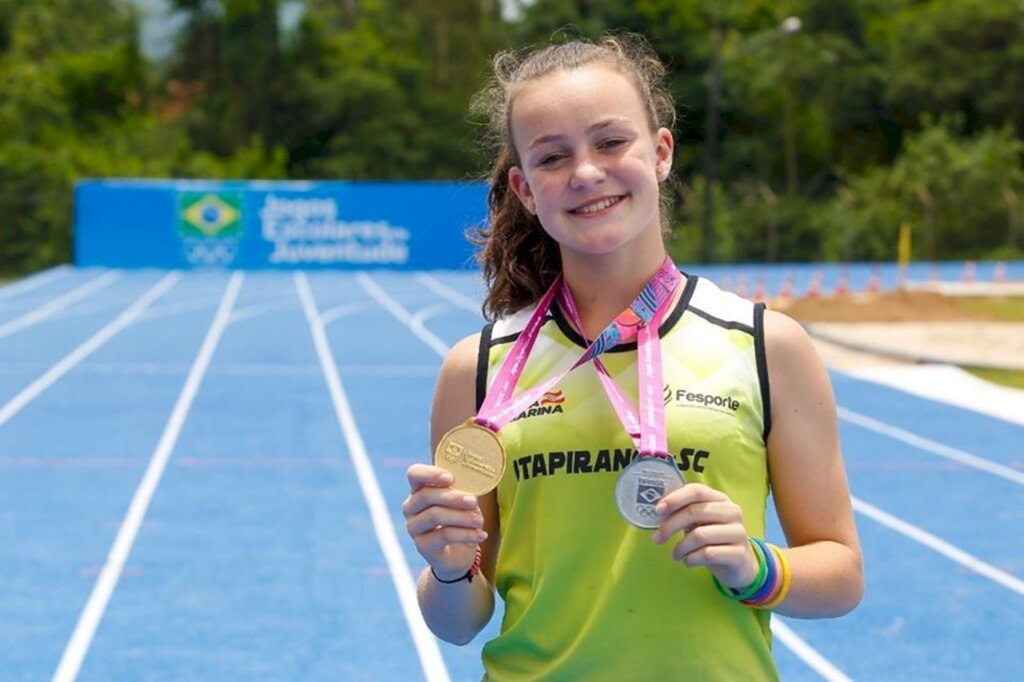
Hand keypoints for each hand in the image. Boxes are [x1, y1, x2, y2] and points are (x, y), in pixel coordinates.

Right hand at [402, 464, 486, 579]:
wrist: (458, 555)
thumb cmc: (460, 520)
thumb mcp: (463, 503)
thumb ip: (463, 491)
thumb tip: (473, 486)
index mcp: (419, 490)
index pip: (415, 474)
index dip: (430, 474)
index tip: (450, 478)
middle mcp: (411, 507)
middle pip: (426, 495)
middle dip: (452, 497)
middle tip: (473, 501)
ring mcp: (414, 527)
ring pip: (434, 515)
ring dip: (461, 517)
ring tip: (480, 521)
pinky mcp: (422, 545)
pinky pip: (443, 535)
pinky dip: (466, 534)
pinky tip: (480, 535)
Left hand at [651, 483, 758, 589]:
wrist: (740, 564)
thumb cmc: (714, 538)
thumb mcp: (700, 522)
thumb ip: (684, 512)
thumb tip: (658, 511)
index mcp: (720, 499)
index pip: (696, 490)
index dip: (674, 498)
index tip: (658, 510)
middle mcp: (732, 512)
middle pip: (694, 512)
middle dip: (670, 526)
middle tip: (657, 539)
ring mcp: (738, 532)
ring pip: (699, 535)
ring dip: (680, 547)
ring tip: (675, 555)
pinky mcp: (739, 553)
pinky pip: (707, 554)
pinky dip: (691, 559)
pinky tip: (688, 561)